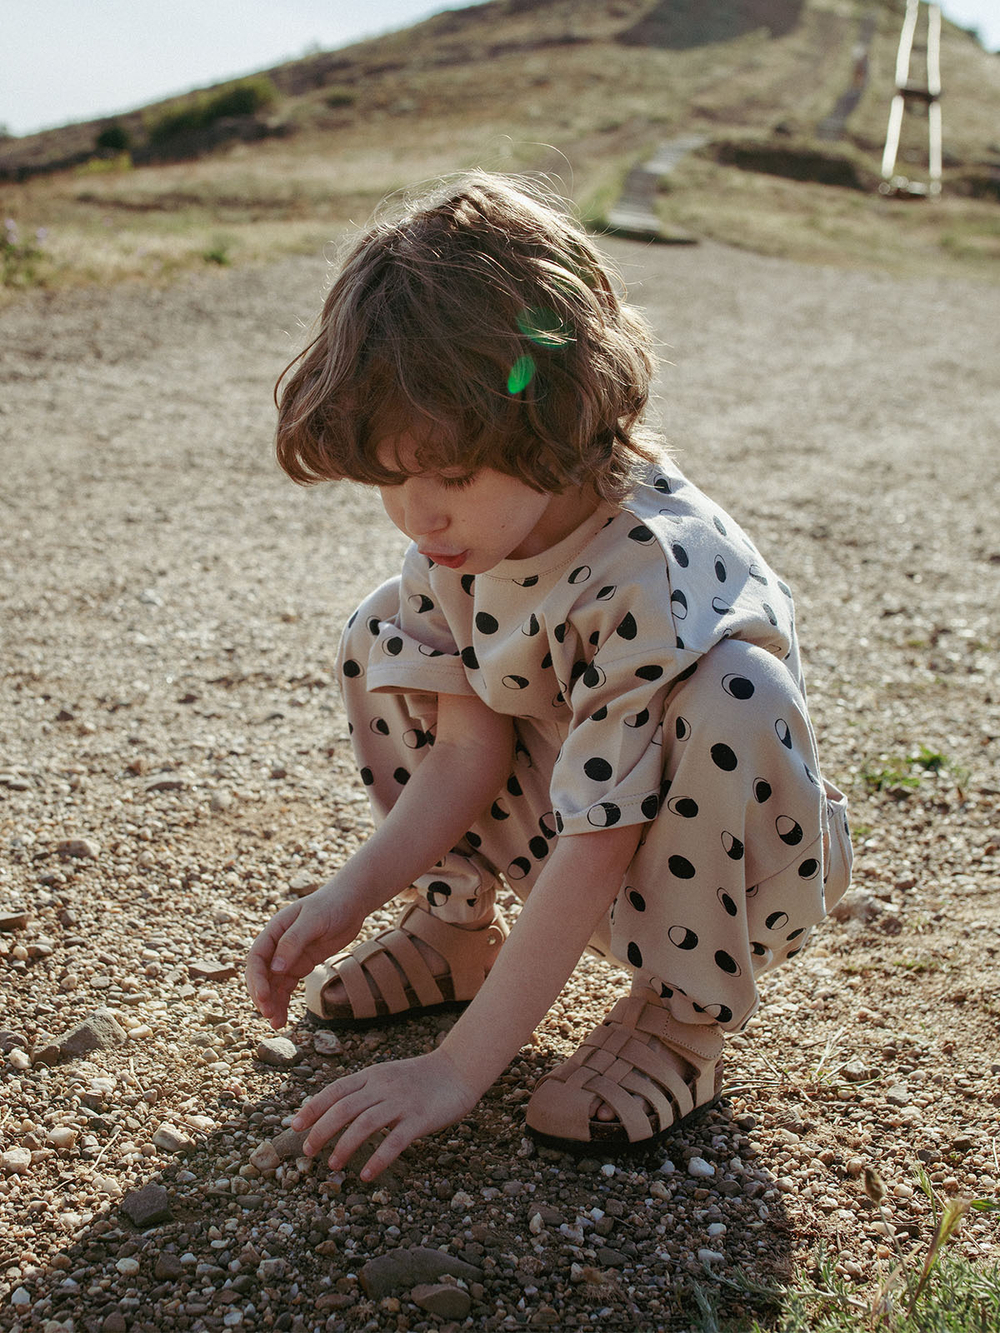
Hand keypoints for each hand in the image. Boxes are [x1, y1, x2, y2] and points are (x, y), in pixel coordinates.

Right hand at [245, 883, 364, 1029]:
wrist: (351, 902)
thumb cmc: (331, 905)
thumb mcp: (313, 920)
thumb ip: (293, 942)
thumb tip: (275, 969)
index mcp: (274, 930)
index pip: (257, 958)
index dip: (257, 979)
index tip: (264, 997)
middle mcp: (277, 945)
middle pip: (261, 974)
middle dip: (262, 995)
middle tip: (269, 1014)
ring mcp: (288, 956)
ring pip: (273, 984)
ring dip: (271, 1003)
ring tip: (276, 1024)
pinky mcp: (301, 964)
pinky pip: (286, 986)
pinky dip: (283, 1001)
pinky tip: (283, 1017)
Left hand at [292, 1049, 478, 1180]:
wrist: (458, 1070)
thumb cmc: (420, 1078)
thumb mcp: (388, 1076)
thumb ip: (365, 1091)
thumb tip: (336, 1112)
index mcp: (373, 1075)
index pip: (336, 1089)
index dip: (313, 1107)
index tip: (295, 1125)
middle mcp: (383, 1086)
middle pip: (344, 1108)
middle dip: (322, 1130)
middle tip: (308, 1152)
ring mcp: (401, 1102)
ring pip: (365, 1123)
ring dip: (344, 1146)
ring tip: (333, 1166)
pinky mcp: (419, 1119)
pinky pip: (394, 1141)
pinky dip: (378, 1159)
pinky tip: (367, 1175)